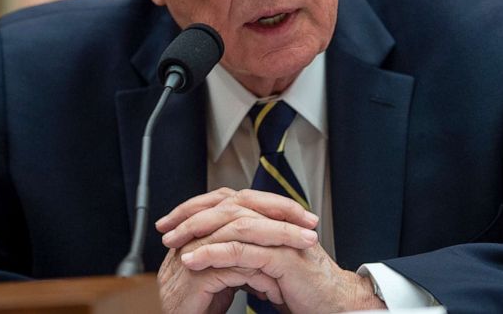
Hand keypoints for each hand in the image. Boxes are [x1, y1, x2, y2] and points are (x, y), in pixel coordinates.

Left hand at [159, 189, 383, 312]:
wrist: (335, 305)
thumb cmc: (303, 289)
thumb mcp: (265, 266)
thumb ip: (244, 253)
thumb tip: (214, 249)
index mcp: (272, 220)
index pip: (229, 199)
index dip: (198, 206)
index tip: (172, 220)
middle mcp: (276, 222)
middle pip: (228, 203)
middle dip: (192, 214)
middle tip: (166, 228)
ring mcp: (281, 238)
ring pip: (233, 222)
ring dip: (198, 232)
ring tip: (175, 243)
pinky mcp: (283, 258)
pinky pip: (242, 250)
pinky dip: (214, 253)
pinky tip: (194, 259)